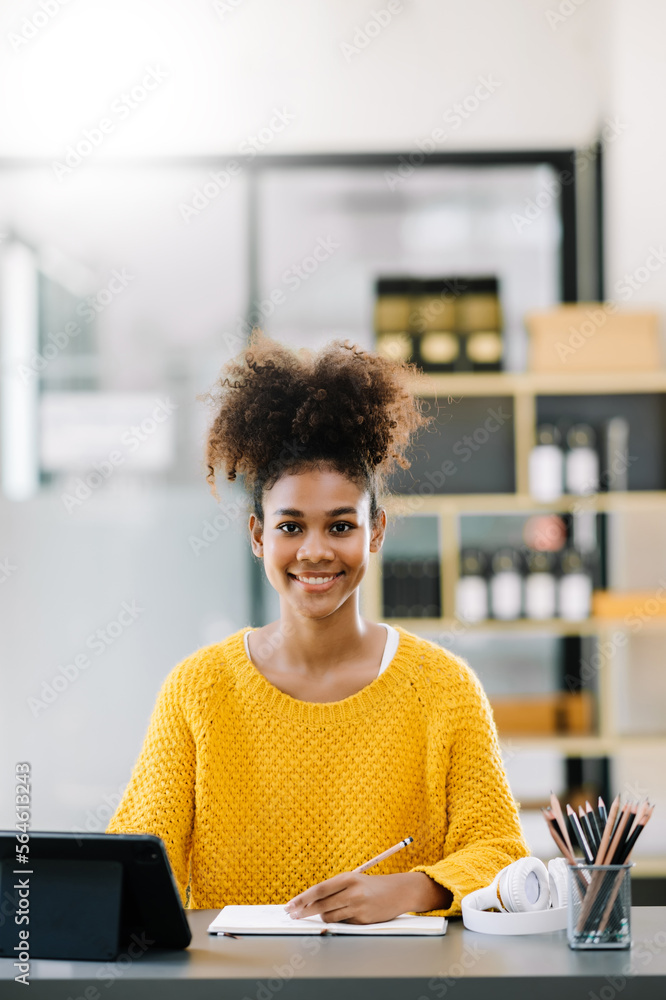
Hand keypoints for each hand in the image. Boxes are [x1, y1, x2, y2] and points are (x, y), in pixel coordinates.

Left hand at [284, 871, 450, 924]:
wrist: (398, 891)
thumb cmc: (371, 886)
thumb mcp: (353, 881)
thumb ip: (334, 890)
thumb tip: (309, 904)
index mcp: (348, 878)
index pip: (319, 889)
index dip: (302, 899)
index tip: (290, 905)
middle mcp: (352, 891)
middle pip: (321, 905)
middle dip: (304, 912)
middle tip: (292, 915)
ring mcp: (358, 907)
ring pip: (329, 917)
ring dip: (323, 917)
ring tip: (329, 911)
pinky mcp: (363, 920)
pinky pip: (343, 923)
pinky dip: (340, 921)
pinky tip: (349, 914)